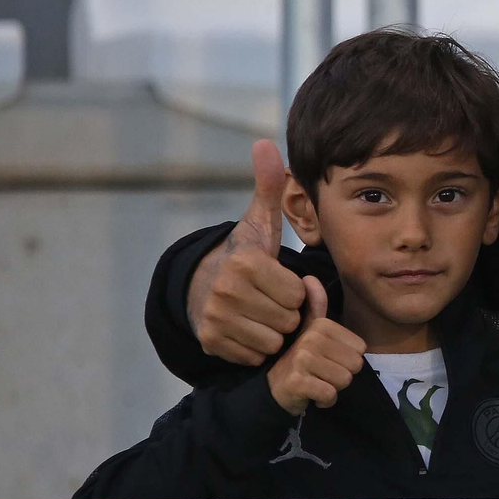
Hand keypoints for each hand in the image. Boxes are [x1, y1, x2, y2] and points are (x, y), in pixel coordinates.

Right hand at [187, 139, 307, 364]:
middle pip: (287, 319)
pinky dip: (256, 347)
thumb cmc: (243, 256)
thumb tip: (265, 143)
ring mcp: (215, 319)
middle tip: (271, 300)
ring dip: (273, 332)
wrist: (201, 286)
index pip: (296, 294)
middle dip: (285, 313)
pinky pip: (255, 355)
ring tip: (261, 314)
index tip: (279, 282)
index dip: (294, 290)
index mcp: (244, 263)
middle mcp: (225, 291)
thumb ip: (268, 186)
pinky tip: (248, 329)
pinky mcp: (211, 343)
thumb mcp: (259, 223)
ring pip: (273, 341)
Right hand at [266, 275, 366, 414]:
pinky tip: (312, 394)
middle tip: (322, 373)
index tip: (327, 360)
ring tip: (317, 382)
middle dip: (342, 375)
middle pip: (355, 365)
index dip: (347, 359)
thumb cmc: (300, 360)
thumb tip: (310, 277)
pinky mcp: (298, 382)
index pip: (360, 350)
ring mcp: (303, 360)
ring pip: (344, 380)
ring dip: (333, 388)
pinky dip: (325, 400)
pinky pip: (330, 394)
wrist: (275, 388)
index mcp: (320, 325)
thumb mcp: (310, 331)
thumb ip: (316, 307)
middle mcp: (310, 338)